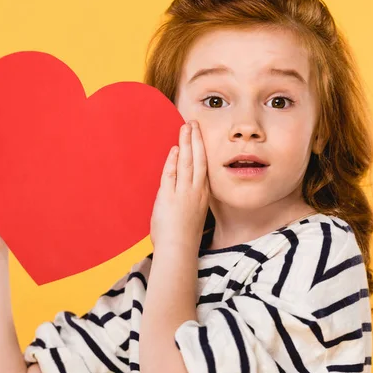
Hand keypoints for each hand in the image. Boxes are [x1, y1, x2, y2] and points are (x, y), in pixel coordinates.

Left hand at [150, 120, 209, 252]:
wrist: (178, 249)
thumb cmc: (183, 236)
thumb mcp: (191, 213)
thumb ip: (187, 198)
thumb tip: (181, 189)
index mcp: (202, 194)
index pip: (203, 166)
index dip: (200, 149)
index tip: (198, 135)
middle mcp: (195, 191)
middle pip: (197, 159)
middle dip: (195, 139)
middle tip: (193, 123)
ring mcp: (183, 193)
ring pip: (187, 162)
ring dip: (186, 143)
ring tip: (186, 128)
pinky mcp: (169, 196)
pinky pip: (172, 174)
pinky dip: (173, 160)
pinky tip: (174, 149)